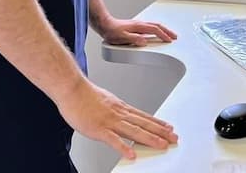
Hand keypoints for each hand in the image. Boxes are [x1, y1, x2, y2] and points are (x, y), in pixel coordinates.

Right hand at [56, 78, 177, 159]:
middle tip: (174, 138)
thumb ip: (115, 110)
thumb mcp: (106, 101)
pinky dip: (123, 148)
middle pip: (143, 124)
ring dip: (149, 139)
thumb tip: (123, 116)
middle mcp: (119, 114)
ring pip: (133, 131)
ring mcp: (110, 121)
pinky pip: (113, 140)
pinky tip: (132, 154)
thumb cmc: (85, 95)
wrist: (72, 89)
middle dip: (160, 132)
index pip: (144, 116)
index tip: (169, 128)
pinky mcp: (98, 129)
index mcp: (121, 108)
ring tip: (162, 145)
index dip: (158, 123)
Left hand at [97, 16, 177, 46]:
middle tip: (174, 36)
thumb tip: (144, 41)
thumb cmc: (112, 31)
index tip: (169, 40)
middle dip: (167, 31)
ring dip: (163, 30)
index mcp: (139, 26)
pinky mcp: (136, 27)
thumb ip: (133, 39)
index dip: (163, 35)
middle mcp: (140, 24)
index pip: (155, 30)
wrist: (105, 24)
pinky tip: (156, 33)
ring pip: (154, 25)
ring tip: (168, 35)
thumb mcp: (122, 37)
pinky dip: (157, 30)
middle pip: (158, 26)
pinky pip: (150, 27)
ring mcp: (138, 25)